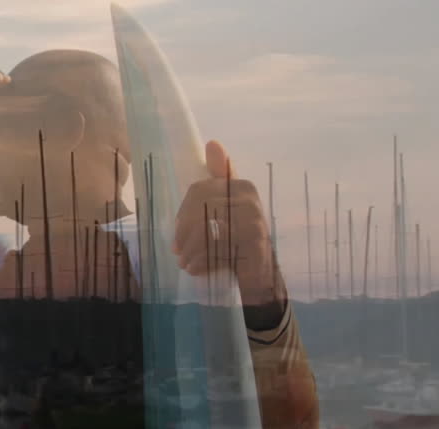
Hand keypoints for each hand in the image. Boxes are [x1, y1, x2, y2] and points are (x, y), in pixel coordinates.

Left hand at [173, 140, 278, 305]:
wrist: (261, 275)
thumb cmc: (238, 240)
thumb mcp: (225, 208)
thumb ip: (218, 178)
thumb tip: (213, 143)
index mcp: (242, 186)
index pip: (199, 191)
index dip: (183, 213)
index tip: (176, 232)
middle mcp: (251, 200)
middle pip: (201, 210)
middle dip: (184, 234)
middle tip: (177, 252)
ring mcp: (255, 223)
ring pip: (207, 231)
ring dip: (191, 250)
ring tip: (184, 263)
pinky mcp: (255, 247)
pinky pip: (218, 250)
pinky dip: (202, 262)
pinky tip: (196, 269)